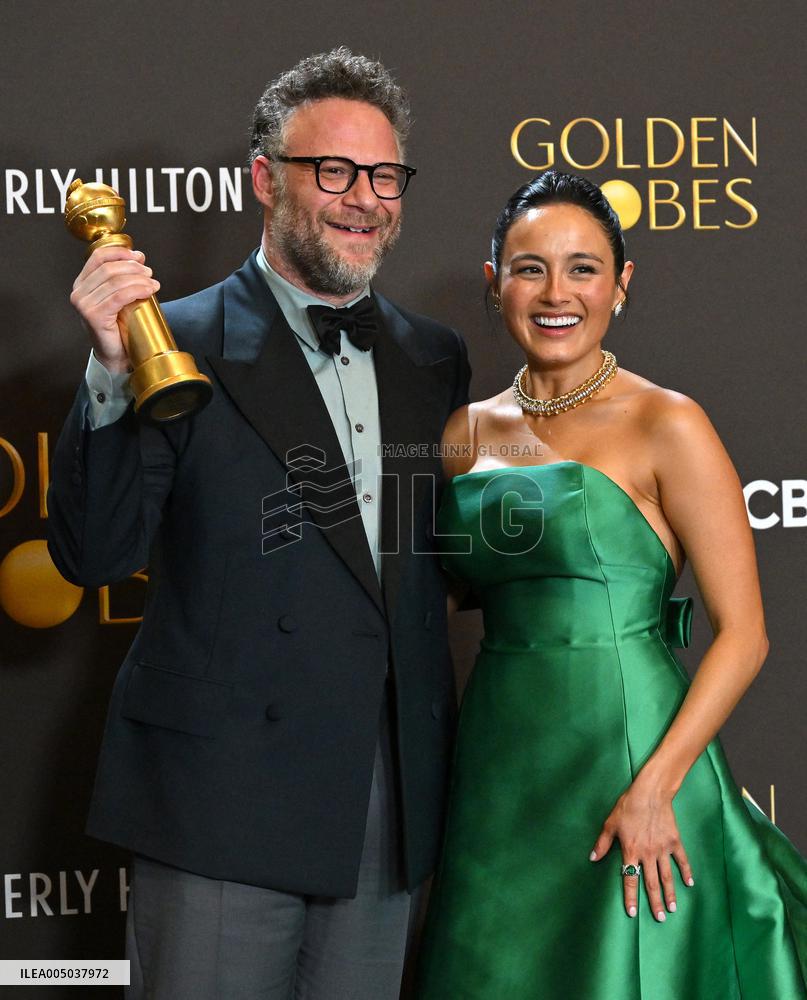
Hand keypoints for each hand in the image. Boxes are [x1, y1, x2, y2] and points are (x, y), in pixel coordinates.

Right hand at [70, 246, 159, 373]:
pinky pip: (118, 297)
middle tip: (150, 273)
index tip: (139, 256)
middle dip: (133, 268)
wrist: (116, 356)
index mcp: (82, 284)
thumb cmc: (119, 328)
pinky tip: (149, 291)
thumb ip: (123, 278)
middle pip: (109, 269)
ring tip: (153, 284)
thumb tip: (139, 257)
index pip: (98, 257)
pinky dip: (136, 290)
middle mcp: (79, 292)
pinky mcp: (93, 315)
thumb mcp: (119, 298)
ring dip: (139, 279)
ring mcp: (84, 304)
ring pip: (115, 282)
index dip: (120, 252)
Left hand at [589, 778, 693, 921]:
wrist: (650, 792)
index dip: (630, 897)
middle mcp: (648, 853)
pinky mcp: (674, 841)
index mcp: (631, 850)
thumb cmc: (628, 806)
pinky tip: (690, 883)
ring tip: (673, 909)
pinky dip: (686, 871)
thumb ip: (602, 843)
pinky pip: (681, 860)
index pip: (630, 878)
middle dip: (655, 902)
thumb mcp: (610, 823)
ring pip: (667, 876)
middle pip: (651, 883)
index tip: (632, 913)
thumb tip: (592, 858)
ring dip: (670, 893)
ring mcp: (663, 848)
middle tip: (659, 918)